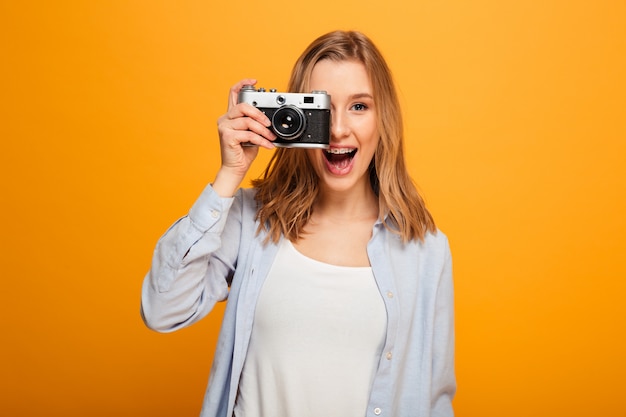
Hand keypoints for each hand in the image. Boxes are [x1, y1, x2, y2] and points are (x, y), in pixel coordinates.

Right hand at [213, 79, 275, 196]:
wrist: (235, 169)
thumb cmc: (243, 152)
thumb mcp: (252, 134)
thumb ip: (256, 123)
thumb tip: (269, 118)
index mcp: (230, 116)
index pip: (233, 93)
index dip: (243, 84)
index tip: (254, 81)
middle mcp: (225, 119)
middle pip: (244, 106)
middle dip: (260, 115)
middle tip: (269, 124)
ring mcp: (224, 127)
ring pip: (248, 121)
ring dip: (263, 130)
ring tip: (270, 138)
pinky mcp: (227, 136)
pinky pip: (248, 134)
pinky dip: (261, 140)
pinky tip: (267, 145)